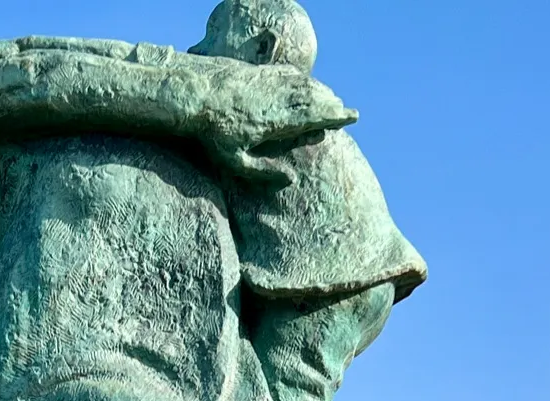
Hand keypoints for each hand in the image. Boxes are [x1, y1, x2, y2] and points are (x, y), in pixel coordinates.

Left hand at [202, 66, 356, 182]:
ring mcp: (272, 82)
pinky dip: (303, 80)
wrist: (195, 93)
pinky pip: (291, 74)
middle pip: (317, 98)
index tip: (354, 117)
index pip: (317, 115)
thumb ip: (262, 172)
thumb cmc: (213, 132)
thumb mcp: (234, 161)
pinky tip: (306, 85)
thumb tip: (291, 179)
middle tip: (345, 112)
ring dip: (321, 92)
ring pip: (306, 85)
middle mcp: (280, 98)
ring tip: (330, 100)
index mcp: (279, 120)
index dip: (338, 116)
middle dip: (333, 105)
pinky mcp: (262, 72)